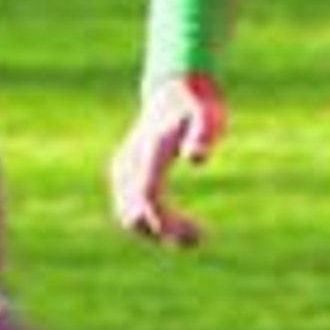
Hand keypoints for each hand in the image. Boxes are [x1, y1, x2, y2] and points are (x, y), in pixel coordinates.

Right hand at [109, 75, 226, 247]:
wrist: (171, 92)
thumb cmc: (195, 106)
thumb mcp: (207, 116)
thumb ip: (203, 134)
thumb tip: (196, 157)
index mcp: (150, 151)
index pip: (149, 195)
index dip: (168, 221)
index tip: (199, 233)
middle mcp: (129, 163)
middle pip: (135, 213)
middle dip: (165, 232)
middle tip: (200, 237)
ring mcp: (122, 170)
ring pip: (128, 217)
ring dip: (156, 232)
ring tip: (192, 235)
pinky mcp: (122, 175)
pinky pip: (128, 210)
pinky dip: (150, 224)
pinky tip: (177, 224)